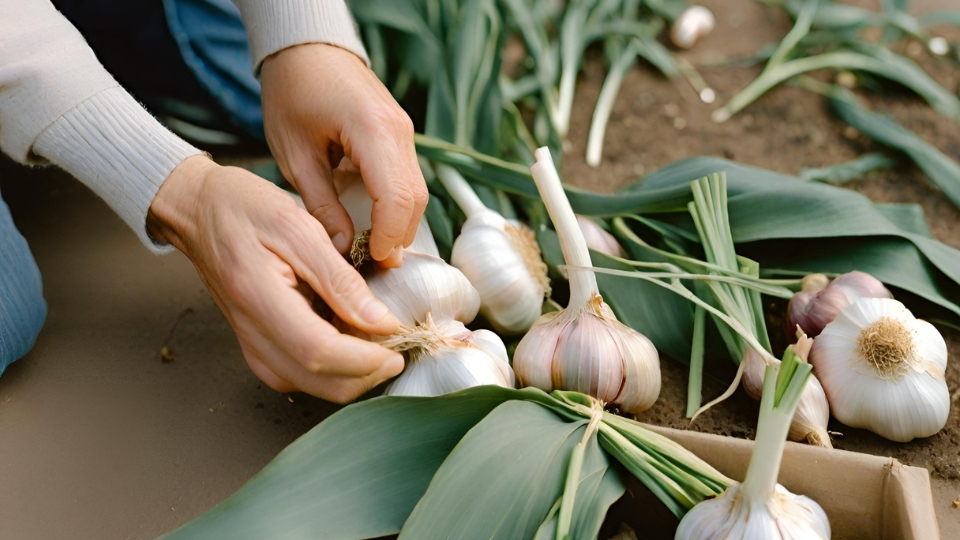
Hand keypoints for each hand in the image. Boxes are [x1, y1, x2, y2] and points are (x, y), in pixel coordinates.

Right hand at [148, 155, 403, 402]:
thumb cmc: (243, 208)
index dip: (364, 358)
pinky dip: (331, 369)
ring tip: (378, 345)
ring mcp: (251, 343)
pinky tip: (349, 344)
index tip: (398, 347)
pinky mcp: (256, 345)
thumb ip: (340, 278)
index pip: (318, 350)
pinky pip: (298, 374)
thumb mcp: (299, 226)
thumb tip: (380, 320)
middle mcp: (251, 331)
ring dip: (351, 376)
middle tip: (398, 349)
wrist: (198, 211)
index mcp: (258, 296)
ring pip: (309, 385)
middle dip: (366, 374)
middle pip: (317, 380)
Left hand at [260, 43, 427, 267]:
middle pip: (415, 199)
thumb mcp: (295, 155)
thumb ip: (321, 204)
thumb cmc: (292, 92)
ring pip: (417, 191)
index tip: (371, 260)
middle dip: (398, 236)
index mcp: (373, 130)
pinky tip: (375, 221)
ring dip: (400, 223)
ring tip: (373, 247)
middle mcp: (399, 130)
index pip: (397, 198)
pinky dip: (397, 204)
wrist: (306, 49)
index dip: (388, 236)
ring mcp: (405, 130)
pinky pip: (408, 178)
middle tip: (373, 263)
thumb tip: (343, 248)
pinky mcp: (401, 134)